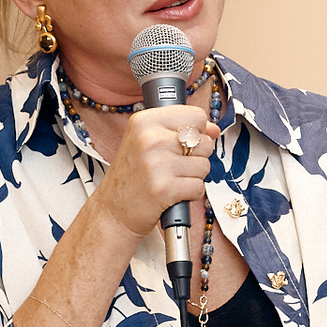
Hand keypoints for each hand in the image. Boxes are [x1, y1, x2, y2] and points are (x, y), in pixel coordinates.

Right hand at [93, 105, 219, 242]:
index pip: (196, 115)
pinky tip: (172, 193)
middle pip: (204, 142)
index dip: (198, 131)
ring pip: (204, 166)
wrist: (113, 210)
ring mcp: (157, 164)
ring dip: (193, 177)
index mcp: (145, 121)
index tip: (183, 142)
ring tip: (170, 179)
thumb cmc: (133, 175)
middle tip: (172, 166)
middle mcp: (149, 139)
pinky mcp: (164, 189)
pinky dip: (190, 194)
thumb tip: (214, 129)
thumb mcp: (147, 141)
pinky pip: (199, 187)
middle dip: (196, 157)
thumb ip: (181, 129)